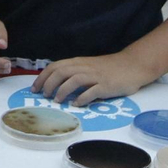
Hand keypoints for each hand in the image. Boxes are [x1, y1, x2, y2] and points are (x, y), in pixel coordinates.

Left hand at [32, 52, 152, 104]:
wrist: (133, 65)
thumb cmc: (109, 68)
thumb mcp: (89, 66)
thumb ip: (75, 73)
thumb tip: (56, 85)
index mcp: (79, 62)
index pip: (55, 66)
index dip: (42, 77)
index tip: (34, 88)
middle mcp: (85, 67)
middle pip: (61, 72)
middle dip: (49, 84)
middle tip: (43, 96)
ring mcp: (96, 76)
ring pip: (74, 79)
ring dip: (62, 90)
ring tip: (57, 101)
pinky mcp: (106, 85)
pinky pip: (92, 91)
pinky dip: (82, 98)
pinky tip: (76, 104)